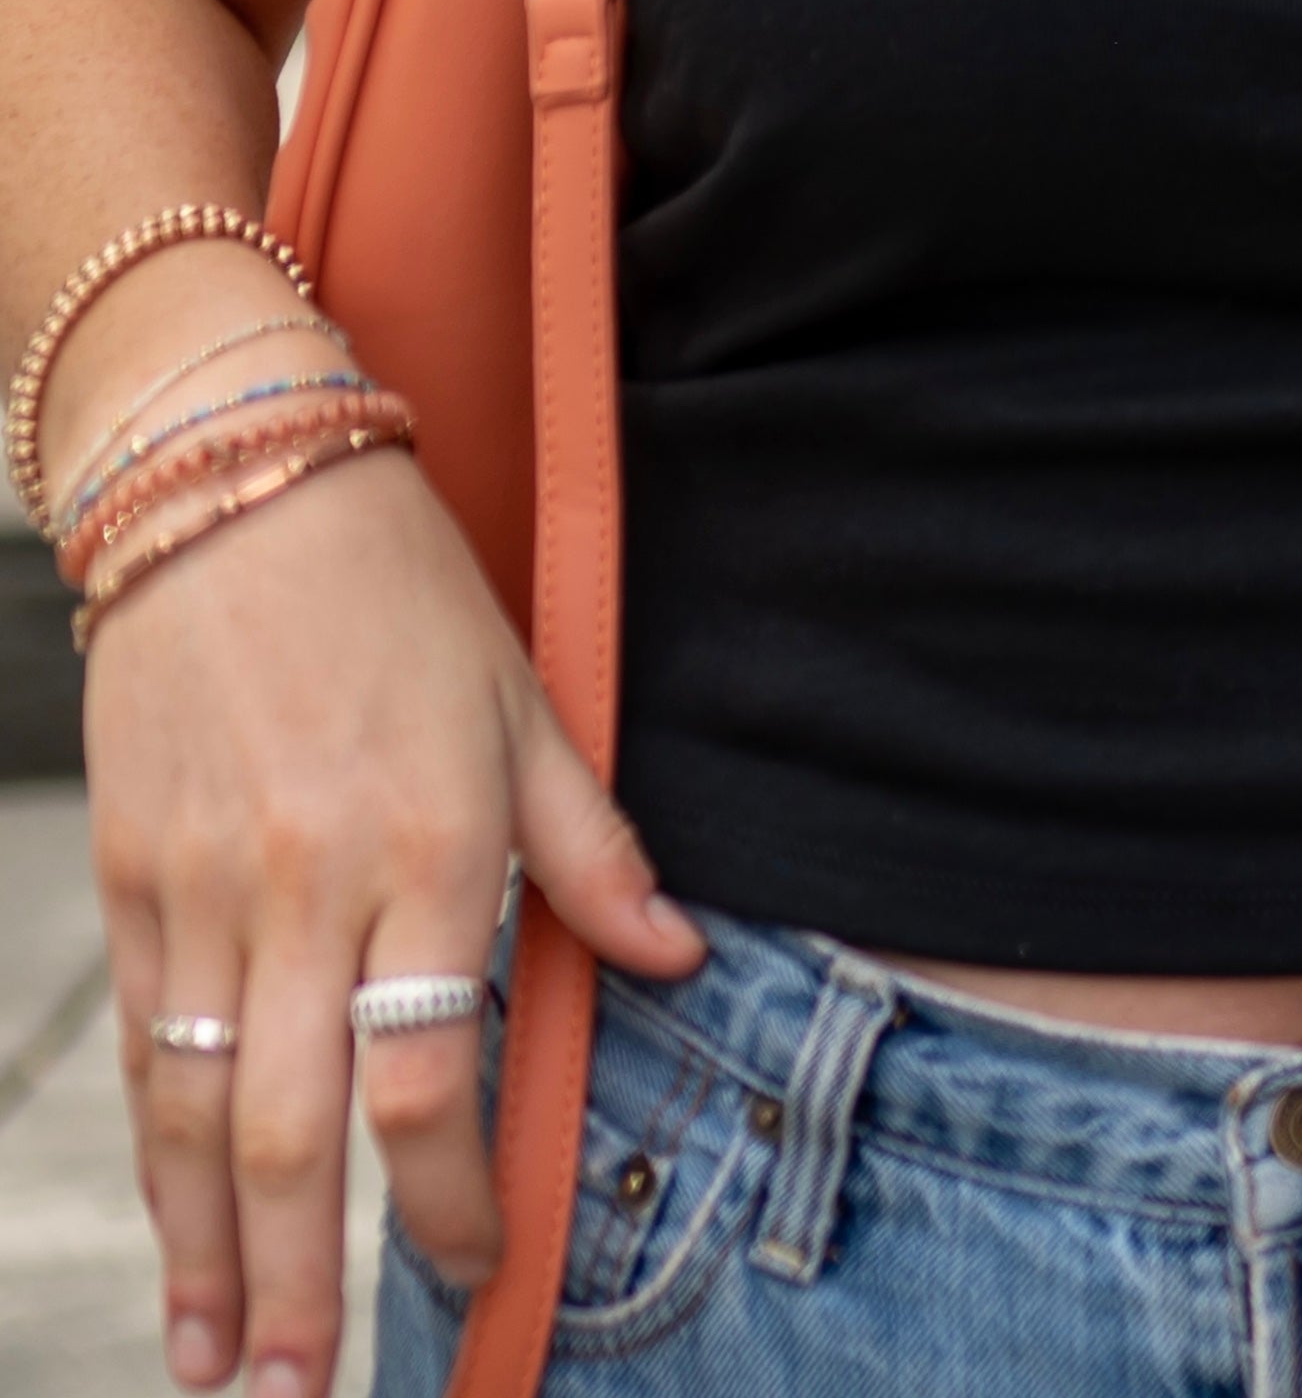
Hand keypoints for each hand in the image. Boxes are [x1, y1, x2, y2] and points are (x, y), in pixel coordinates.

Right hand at [83, 441, 702, 1397]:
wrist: (237, 485)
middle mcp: (312, 886)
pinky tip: (177, 1230)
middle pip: (299, 1128)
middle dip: (306, 1276)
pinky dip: (157, 1156)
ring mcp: (204, 890)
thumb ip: (594, 846)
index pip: (433, 1072)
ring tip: (224, 1369)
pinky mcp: (130, 878)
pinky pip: (142, 1047)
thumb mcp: (532, 698)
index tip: (481, 1263)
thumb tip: (678, 956)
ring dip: (210, 1255)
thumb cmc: (408, 589)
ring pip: (200, 1113)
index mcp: (434, 845)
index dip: (453, 1189)